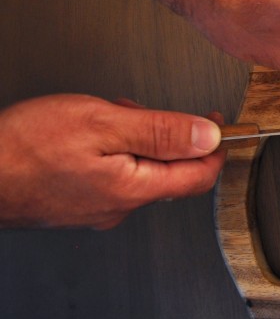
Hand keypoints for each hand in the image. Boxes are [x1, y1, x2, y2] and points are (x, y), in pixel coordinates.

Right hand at [0, 94, 225, 229]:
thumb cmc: (23, 150)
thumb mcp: (103, 124)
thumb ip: (161, 131)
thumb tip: (208, 135)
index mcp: (135, 188)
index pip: (200, 175)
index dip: (215, 145)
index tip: (217, 121)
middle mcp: (119, 207)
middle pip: (171, 172)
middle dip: (166, 136)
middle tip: (141, 110)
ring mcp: (96, 209)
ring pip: (139, 171)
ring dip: (136, 140)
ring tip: (107, 117)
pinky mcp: (76, 205)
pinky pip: (112, 176)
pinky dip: (112, 151)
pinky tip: (87, 136)